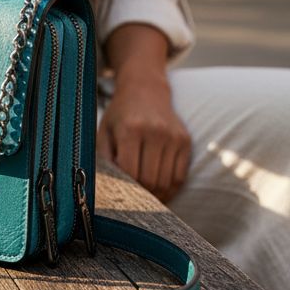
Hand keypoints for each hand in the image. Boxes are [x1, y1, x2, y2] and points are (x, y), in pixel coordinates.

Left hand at [96, 72, 190, 202]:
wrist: (145, 90)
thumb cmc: (120, 115)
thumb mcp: (104, 132)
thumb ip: (104, 160)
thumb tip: (108, 189)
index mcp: (130, 129)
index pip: (129, 171)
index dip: (124, 187)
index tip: (120, 193)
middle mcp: (154, 131)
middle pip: (149, 179)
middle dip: (141, 195)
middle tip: (133, 199)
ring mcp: (173, 136)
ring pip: (166, 181)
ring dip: (157, 195)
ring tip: (146, 198)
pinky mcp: (185, 141)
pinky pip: (180, 176)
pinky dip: (171, 189)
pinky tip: (160, 191)